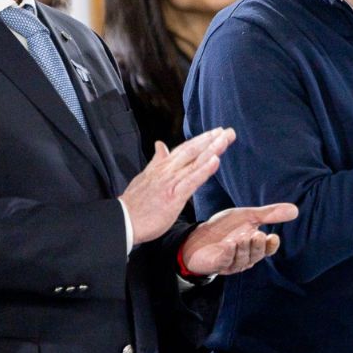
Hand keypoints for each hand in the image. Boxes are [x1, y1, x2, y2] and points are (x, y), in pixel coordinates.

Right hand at [121, 128, 233, 245]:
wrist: (123, 221)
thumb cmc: (135, 204)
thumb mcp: (145, 176)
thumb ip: (156, 160)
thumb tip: (161, 145)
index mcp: (162, 167)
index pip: (185, 148)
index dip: (201, 139)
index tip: (216, 132)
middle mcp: (168, 170)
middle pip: (193, 150)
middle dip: (211, 139)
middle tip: (229, 131)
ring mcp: (171, 182)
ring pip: (195, 161)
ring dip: (212, 149)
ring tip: (226, 138)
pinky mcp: (174, 195)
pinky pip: (192, 180)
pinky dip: (204, 169)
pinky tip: (215, 160)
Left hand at [181, 203, 299, 275]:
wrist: (197, 235)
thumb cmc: (224, 228)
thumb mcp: (247, 217)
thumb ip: (269, 214)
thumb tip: (295, 210)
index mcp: (254, 246)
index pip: (268, 249)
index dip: (271, 245)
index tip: (273, 237)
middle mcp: (245, 257)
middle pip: (256, 255)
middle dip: (257, 246)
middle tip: (256, 235)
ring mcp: (231, 263)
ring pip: (242, 259)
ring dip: (242, 248)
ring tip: (240, 238)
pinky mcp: (216, 265)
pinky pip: (225, 261)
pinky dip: (227, 253)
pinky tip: (227, 245)